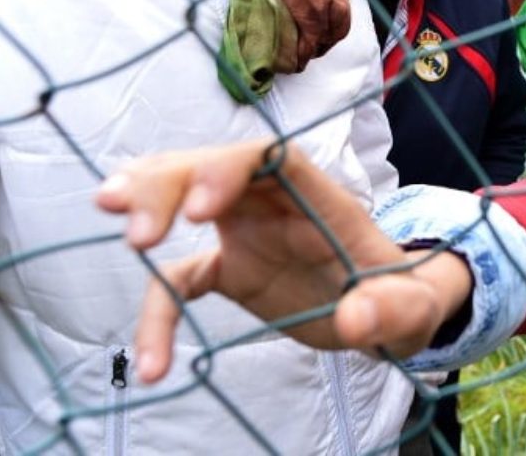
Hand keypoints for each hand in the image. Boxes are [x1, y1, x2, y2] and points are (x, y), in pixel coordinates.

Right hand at [95, 140, 471, 383]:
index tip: (200, 210)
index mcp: (322, 199)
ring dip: (146, 199)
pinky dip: (156, 315)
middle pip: (216, 167)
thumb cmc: (407, 296)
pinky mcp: (229, 270)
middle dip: (171, 182)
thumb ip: (396, 308)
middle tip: (133, 223)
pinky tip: (150, 366)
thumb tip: (357, 318)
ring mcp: (248, 232)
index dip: (232, 170)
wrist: (393, 313)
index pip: (274, 159)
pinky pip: (179, 282)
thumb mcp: (417, 307)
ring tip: (108, 207)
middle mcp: (278, 204)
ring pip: (185, 197)